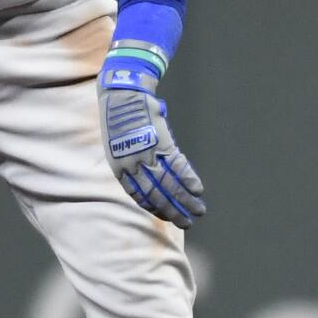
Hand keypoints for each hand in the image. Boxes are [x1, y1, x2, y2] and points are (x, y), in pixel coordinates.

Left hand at [98, 63, 205, 228]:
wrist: (122, 95)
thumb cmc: (119, 118)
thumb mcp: (118, 145)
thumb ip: (132, 162)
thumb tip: (147, 174)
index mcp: (120, 168)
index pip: (140, 196)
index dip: (155, 208)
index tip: (167, 216)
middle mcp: (133, 166)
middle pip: (156, 195)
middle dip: (173, 211)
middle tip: (187, 223)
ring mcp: (148, 155)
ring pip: (170, 184)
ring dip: (186, 200)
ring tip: (199, 211)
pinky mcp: (162, 143)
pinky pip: (178, 166)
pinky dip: (189, 179)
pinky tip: (199, 190)